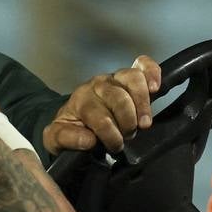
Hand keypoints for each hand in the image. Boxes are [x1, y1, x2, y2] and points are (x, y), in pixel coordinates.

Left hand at [44, 55, 160, 154]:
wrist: (74, 118)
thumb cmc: (70, 128)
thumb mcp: (56, 138)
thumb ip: (66, 138)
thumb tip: (89, 140)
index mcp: (80, 100)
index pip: (99, 117)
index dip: (110, 135)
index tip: (115, 147)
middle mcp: (97, 85)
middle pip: (119, 98)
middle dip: (127, 122)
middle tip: (128, 136)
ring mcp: (114, 78)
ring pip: (132, 79)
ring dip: (142, 104)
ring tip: (144, 123)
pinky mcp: (128, 76)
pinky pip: (143, 65)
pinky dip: (152, 72)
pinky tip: (155, 87)